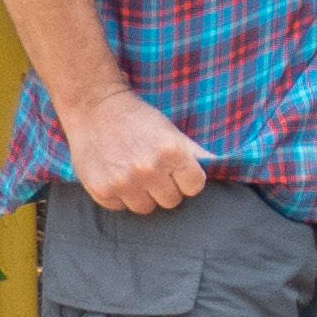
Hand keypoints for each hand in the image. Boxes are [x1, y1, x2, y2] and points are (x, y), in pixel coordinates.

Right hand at [59, 83, 208, 216]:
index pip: (194, 186)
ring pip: (146, 208)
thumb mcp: (171, 131)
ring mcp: (123, 183)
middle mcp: (148, 170)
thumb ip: (195, 153)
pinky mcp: (101, 191)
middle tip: (155, 172)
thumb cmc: (138, 118)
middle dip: (166, 188)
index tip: (179, 172)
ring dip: (143, 195)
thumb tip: (221, 167)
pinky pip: (121, 207)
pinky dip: (121, 196)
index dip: (188, 180)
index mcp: (171, 152)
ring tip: (136, 175)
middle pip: (171, 201)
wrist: (95, 109)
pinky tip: (117, 176)